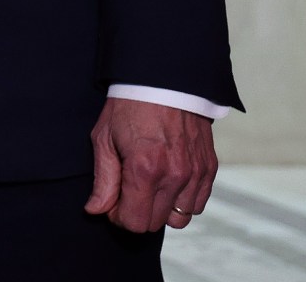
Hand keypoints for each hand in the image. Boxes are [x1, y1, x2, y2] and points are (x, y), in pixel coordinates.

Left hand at [87, 97, 216, 231]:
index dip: (118, 218)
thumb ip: (103, 180)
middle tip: (126, 194)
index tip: (112, 204)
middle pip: (154, 224)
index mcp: (144, 169)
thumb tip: (96, 210)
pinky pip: (197, 204)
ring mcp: (195, 174)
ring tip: (147, 187)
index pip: (134, 221)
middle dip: (136, 214)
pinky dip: (181, 201)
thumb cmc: (128, 107)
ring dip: (160, 210)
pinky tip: (166, 183)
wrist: (164, 82)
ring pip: (178, 219)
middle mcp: (174, 176)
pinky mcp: (209, 169)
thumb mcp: (104, 138)